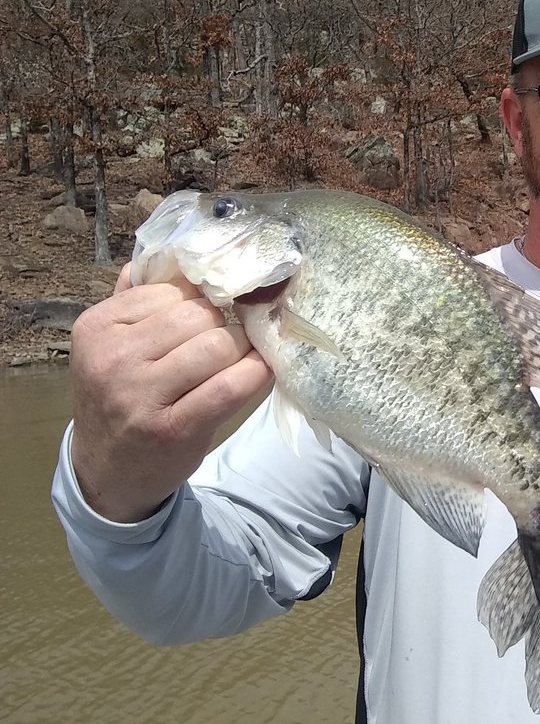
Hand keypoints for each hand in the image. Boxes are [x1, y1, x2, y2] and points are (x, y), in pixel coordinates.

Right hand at [69, 264, 272, 522]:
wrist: (107, 471)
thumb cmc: (123, 397)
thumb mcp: (114, 345)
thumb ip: (138, 299)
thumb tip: (175, 252)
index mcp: (97, 327)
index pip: (173, 290)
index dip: (204, 300)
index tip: (213, 315)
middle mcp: (113, 358)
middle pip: (200, 315)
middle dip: (225, 325)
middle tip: (229, 341)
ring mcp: (140, 395)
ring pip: (219, 345)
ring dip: (241, 350)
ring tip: (237, 360)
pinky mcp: (173, 428)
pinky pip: (232, 384)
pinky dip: (255, 373)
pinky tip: (257, 373)